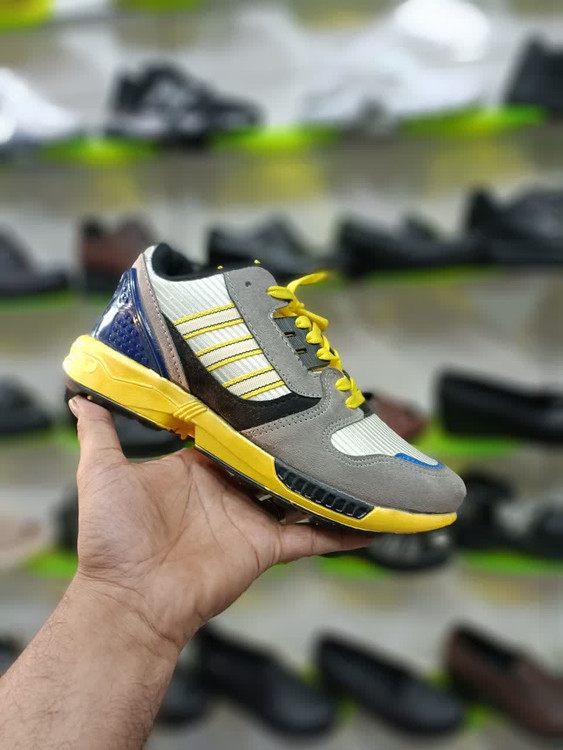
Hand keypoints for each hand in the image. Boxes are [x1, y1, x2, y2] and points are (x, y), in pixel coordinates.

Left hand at [69, 397, 369, 654]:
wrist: (129, 599)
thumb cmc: (112, 539)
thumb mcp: (100, 474)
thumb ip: (100, 434)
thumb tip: (81, 398)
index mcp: (195, 470)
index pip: (230, 435)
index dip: (251, 415)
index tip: (275, 389)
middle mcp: (227, 490)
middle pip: (270, 459)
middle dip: (296, 440)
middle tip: (329, 410)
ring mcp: (250, 518)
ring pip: (298, 493)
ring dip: (325, 480)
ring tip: (359, 454)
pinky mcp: (268, 547)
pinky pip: (312, 537)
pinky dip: (342, 531)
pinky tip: (373, 521)